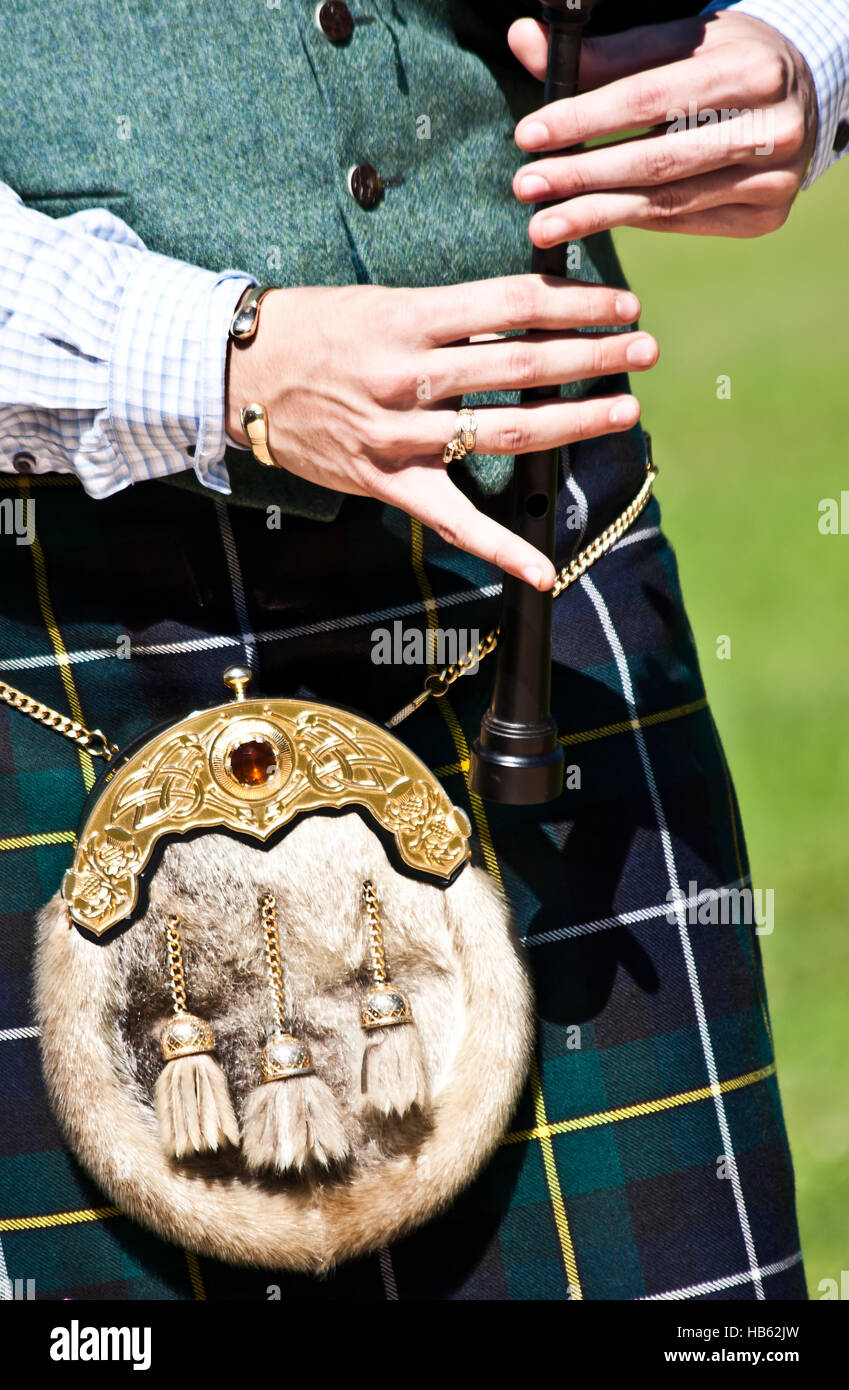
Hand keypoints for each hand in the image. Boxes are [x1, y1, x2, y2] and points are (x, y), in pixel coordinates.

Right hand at [225, 279, 657, 587]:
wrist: (236, 375)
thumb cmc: (311, 328)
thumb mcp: (380, 300)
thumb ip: (449, 314)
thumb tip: (525, 313)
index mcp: (409, 318)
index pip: (513, 304)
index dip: (576, 303)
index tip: (620, 301)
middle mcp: (409, 376)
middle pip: (520, 365)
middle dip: (592, 355)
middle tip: (645, 348)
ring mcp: (398, 436)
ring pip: (501, 432)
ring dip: (571, 421)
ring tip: (625, 409)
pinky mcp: (386, 482)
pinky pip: (452, 521)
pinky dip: (500, 549)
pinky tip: (544, 571)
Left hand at [510, 10, 817, 241]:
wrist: (802, 99)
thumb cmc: (725, 64)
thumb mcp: (676, 45)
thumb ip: (602, 54)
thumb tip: (522, 41)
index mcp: (751, 68)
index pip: (648, 98)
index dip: (584, 119)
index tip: (530, 135)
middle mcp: (771, 128)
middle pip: (656, 159)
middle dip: (581, 176)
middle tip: (526, 186)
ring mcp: (773, 179)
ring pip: (666, 202)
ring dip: (595, 214)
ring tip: (542, 223)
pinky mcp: (765, 217)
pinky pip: (682, 222)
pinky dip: (632, 221)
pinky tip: (590, 221)